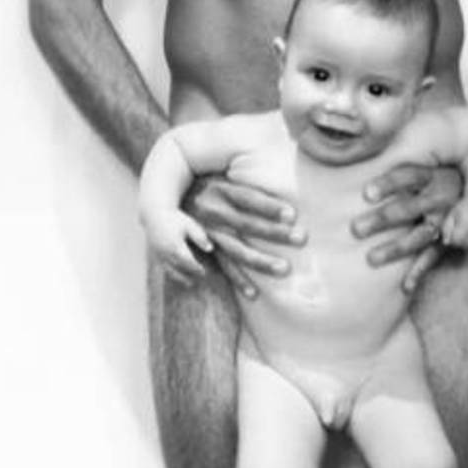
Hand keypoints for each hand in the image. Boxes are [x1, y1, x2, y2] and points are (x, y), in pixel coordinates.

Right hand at [139, 202, 213, 286]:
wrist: (154, 214)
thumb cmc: (175, 218)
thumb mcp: (190, 225)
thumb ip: (200, 237)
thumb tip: (210, 249)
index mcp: (176, 246)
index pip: (188, 261)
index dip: (196, 268)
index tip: (204, 272)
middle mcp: (166, 253)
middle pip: (179, 268)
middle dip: (189, 274)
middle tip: (199, 278)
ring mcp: (158, 255)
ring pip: (170, 270)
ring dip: (180, 278)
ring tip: (189, 283)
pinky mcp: (154, 255)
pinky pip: (162, 268)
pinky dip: (171, 273)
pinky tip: (177, 276)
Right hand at [181, 174, 305, 298]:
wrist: (165, 198)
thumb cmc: (204, 183)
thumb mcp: (220, 174)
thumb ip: (244, 177)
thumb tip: (278, 174)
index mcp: (220, 190)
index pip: (249, 198)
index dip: (269, 206)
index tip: (293, 214)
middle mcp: (213, 212)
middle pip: (248, 224)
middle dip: (275, 232)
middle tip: (302, 238)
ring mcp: (207, 234)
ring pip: (237, 250)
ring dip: (261, 260)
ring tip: (285, 269)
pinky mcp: (203, 251)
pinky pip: (222, 267)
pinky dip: (237, 281)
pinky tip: (254, 293)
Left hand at [352, 164, 462, 294]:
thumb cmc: (433, 175)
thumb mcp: (424, 164)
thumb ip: (398, 162)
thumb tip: (355, 152)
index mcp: (431, 175)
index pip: (408, 176)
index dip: (388, 184)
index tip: (366, 194)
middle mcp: (440, 197)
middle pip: (410, 207)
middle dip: (383, 218)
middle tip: (355, 229)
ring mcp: (447, 220)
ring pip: (420, 235)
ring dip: (396, 248)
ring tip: (370, 259)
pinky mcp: (449, 241)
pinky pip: (434, 257)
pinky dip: (419, 271)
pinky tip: (405, 286)